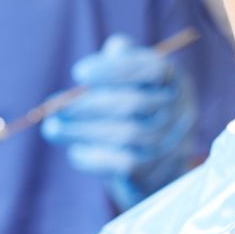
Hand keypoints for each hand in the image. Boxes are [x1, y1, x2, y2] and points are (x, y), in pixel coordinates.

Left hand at [41, 34, 197, 209]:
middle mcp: (182, 111)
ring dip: (83, 131)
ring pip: (128, 135)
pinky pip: (124, 164)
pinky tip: (75, 151)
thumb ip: (122, 61)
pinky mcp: (159, 173)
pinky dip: (95, 156)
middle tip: (54, 106)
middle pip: (135, 104)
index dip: (115, 70)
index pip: (153, 69)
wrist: (157, 166)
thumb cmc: (136, 111)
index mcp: (175, 81)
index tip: (78, 73)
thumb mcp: (133, 79)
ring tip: (52, 128)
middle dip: (89, 104)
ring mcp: (174, 144)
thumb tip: (101, 60)